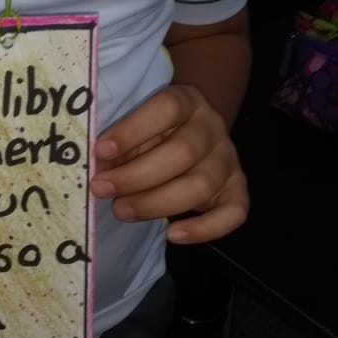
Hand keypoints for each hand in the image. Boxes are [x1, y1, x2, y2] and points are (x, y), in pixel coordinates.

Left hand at [89, 84, 248, 243]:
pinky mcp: (237, 189)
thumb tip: (100, 169)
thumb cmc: (154, 133)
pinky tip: (173, 235)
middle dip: (136, 176)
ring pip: (202, 185)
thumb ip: (122, 144)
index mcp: (188, 101)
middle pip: (183, 152)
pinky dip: (205, 228)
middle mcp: (213, 128)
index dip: (132, 130)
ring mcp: (228, 159)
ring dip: (156, 203)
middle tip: (102, 189)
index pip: (167, 108)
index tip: (100, 151)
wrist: (193, 133)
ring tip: (121, 210)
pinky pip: (234, 213)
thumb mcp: (138, 127)